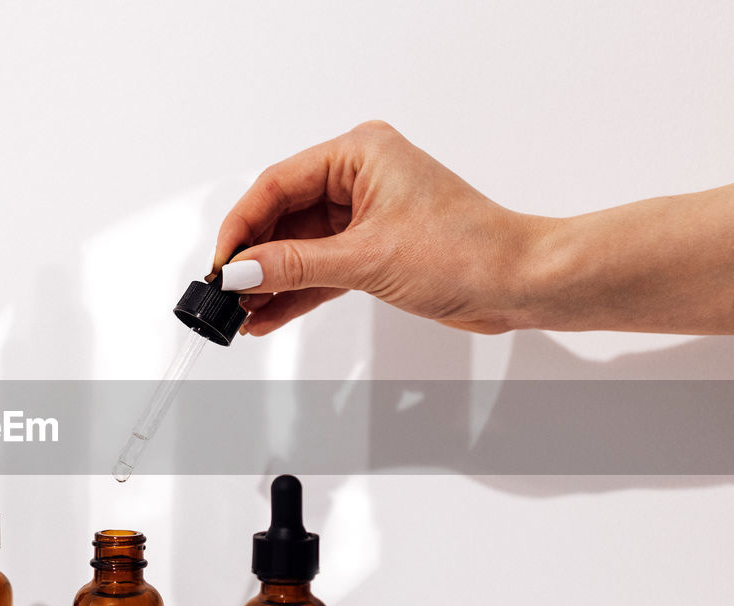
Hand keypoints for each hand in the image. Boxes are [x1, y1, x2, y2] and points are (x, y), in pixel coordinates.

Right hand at [213, 121, 549, 335]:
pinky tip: (267, 316)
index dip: (243, 225)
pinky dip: (295, 293)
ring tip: (241, 312)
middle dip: (254, 258)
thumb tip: (242, 270)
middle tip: (226, 292)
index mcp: (360, 154)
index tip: (221, 261)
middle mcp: (359, 177)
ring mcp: (364, 214)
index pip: (278, 184)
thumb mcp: (367, 258)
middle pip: (283, 216)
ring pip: (298, 247)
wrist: (519, 283)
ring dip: (271, 281)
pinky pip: (318, 269)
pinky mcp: (371, 249)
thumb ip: (296, 265)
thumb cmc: (469, 251)